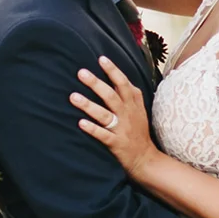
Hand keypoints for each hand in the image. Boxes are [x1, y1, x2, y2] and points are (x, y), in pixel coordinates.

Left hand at [72, 57, 157, 177]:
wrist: (145, 158)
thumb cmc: (138, 131)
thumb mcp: (139, 110)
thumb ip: (130, 94)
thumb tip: (118, 77)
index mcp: (133, 105)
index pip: (123, 84)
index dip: (113, 71)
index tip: (101, 59)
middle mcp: (128, 115)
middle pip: (111, 96)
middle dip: (96, 84)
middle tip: (81, 72)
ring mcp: (122, 129)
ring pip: (105, 115)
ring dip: (89, 105)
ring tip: (73, 97)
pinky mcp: (116, 144)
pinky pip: (103, 135)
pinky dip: (92, 129)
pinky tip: (80, 123)